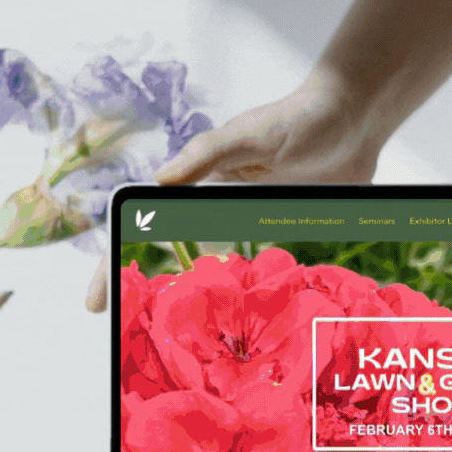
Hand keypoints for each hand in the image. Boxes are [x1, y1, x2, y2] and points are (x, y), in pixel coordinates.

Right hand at [84, 69, 381, 311]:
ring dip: (181, 296)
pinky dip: (228, 291)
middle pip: (161, 251)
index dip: (113, 261)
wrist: (352, 120)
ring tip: (162, 331)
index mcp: (195, 177)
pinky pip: (242, 267)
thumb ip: (207, 153)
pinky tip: (223, 317)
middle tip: (121, 327)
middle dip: (136, 288)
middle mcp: (210, 200)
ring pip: (199, 265)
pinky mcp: (272, 226)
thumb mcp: (250, 134)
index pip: (140, 223)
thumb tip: (158, 182)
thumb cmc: (301, 119)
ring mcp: (241, 216)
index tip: (98, 300)